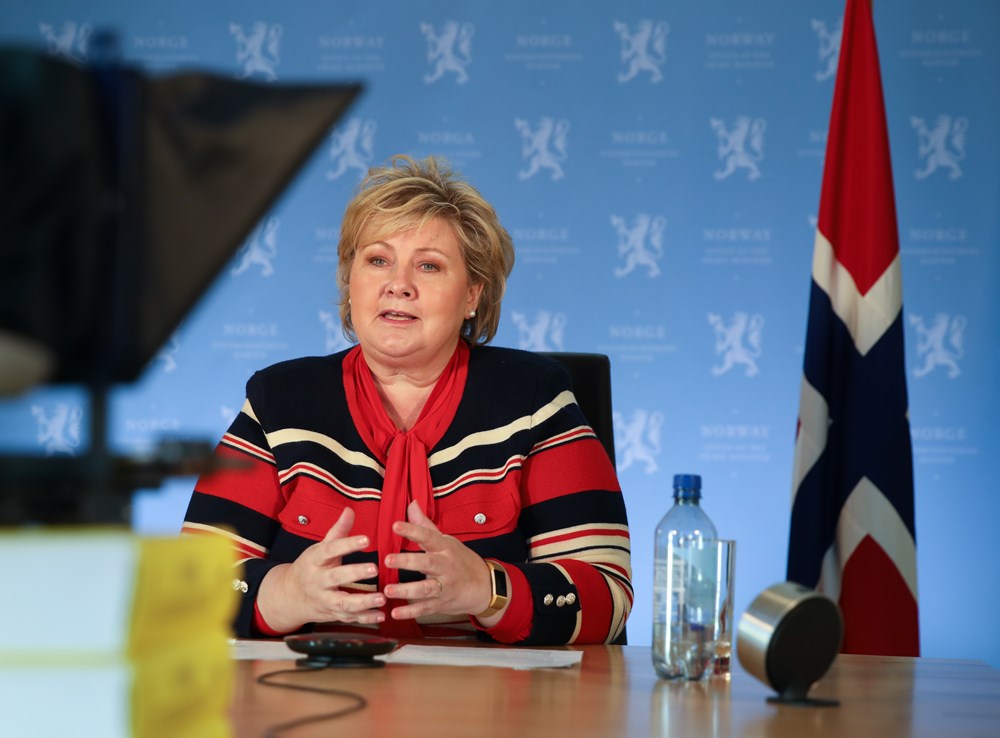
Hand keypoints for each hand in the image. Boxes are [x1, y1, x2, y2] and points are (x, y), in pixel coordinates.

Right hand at [256, 507, 385, 632]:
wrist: (290, 596)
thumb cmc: (310, 567)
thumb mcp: (320, 548)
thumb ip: (338, 531)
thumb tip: (349, 510)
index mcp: (315, 560)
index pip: (330, 550)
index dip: (347, 544)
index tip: (366, 539)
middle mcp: (318, 581)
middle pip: (335, 578)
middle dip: (354, 574)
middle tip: (374, 568)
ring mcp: (324, 600)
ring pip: (342, 603)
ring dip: (363, 602)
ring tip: (381, 597)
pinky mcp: (332, 614)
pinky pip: (349, 618)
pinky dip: (365, 618)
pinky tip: (381, 615)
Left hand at [383, 500, 492, 620]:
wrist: (484, 586)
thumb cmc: (461, 560)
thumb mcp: (446, 540)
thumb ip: (425, 525)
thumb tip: (411, 503)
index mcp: (444, 548)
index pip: (428, 536)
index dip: (412, 530)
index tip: (395, 525)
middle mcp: (446, 566)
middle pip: (427, 563)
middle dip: (407, 562)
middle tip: (387, 560)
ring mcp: (445, 586)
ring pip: (426, 588)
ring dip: (407, 590)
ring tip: (388, 590)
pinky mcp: (442, 603)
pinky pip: (426, 608)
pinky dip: (411, 612)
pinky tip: (395, 613)